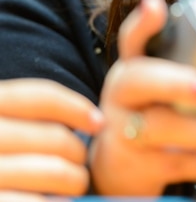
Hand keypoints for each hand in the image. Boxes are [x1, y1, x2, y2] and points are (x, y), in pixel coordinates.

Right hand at [0, 78, 103, 197]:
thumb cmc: (0, 158)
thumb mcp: (5, 130)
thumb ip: (27, 122)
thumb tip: (93, 121)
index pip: (39, 96)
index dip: (76, 107)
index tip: (99, 122)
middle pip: (55, 137)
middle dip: (78, 151)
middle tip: (79, 164)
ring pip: (55, 170)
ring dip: (75, 180)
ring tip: (73, 185)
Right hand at [89, 0, 195, 195]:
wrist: (121, 166)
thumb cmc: (156, 114)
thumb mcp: (162, 87)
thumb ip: (189, 69)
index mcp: (132, 68)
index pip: (132, 38)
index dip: (143, 22)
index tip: (156, 5)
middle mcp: (120, 94)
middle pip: (144, 81)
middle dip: (181, 84)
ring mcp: (122, 129)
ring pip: (164, 126)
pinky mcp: (134, 165)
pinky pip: (178, 163)